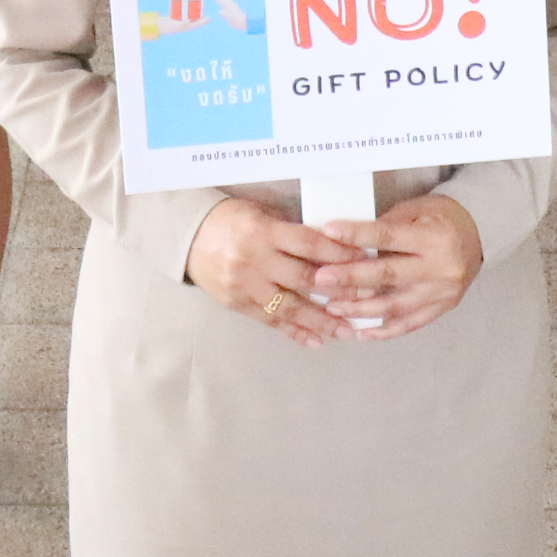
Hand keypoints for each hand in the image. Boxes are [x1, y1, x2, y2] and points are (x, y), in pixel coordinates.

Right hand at [185, 197, 352, 346]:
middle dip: (338, 291)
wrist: (189, 236)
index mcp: (265, 232)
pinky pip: (271, 321)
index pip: (309, 244)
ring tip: (347, 332)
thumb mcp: (263, 215)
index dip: (339, 254)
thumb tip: (334, 246)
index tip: (365, 261)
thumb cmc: (232, 219)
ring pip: (290, 307)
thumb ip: (292, 232)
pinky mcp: (238, 304)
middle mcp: (256, 260)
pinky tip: (315, 341)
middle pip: (304, 279)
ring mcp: (246, 285)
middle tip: (367, 301)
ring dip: (321, 322)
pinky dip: (294, 332)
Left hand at [305, 193, 482, 340]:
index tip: (328, 232)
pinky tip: (360, 333)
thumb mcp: (416, 210)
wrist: (479, 233)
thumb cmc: (440, 216)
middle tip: (320, 279)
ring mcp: (441, 293)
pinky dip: (383, 331)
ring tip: (332, 307)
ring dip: (359, 309)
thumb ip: (385, 228)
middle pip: (387, 275)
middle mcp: (439, 268)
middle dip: (350, 278)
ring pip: (394, 306)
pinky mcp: (442, 308)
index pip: (388, 237)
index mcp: (433, 237)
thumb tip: (346, 242)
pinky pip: (409, 324)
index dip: (357, 235)